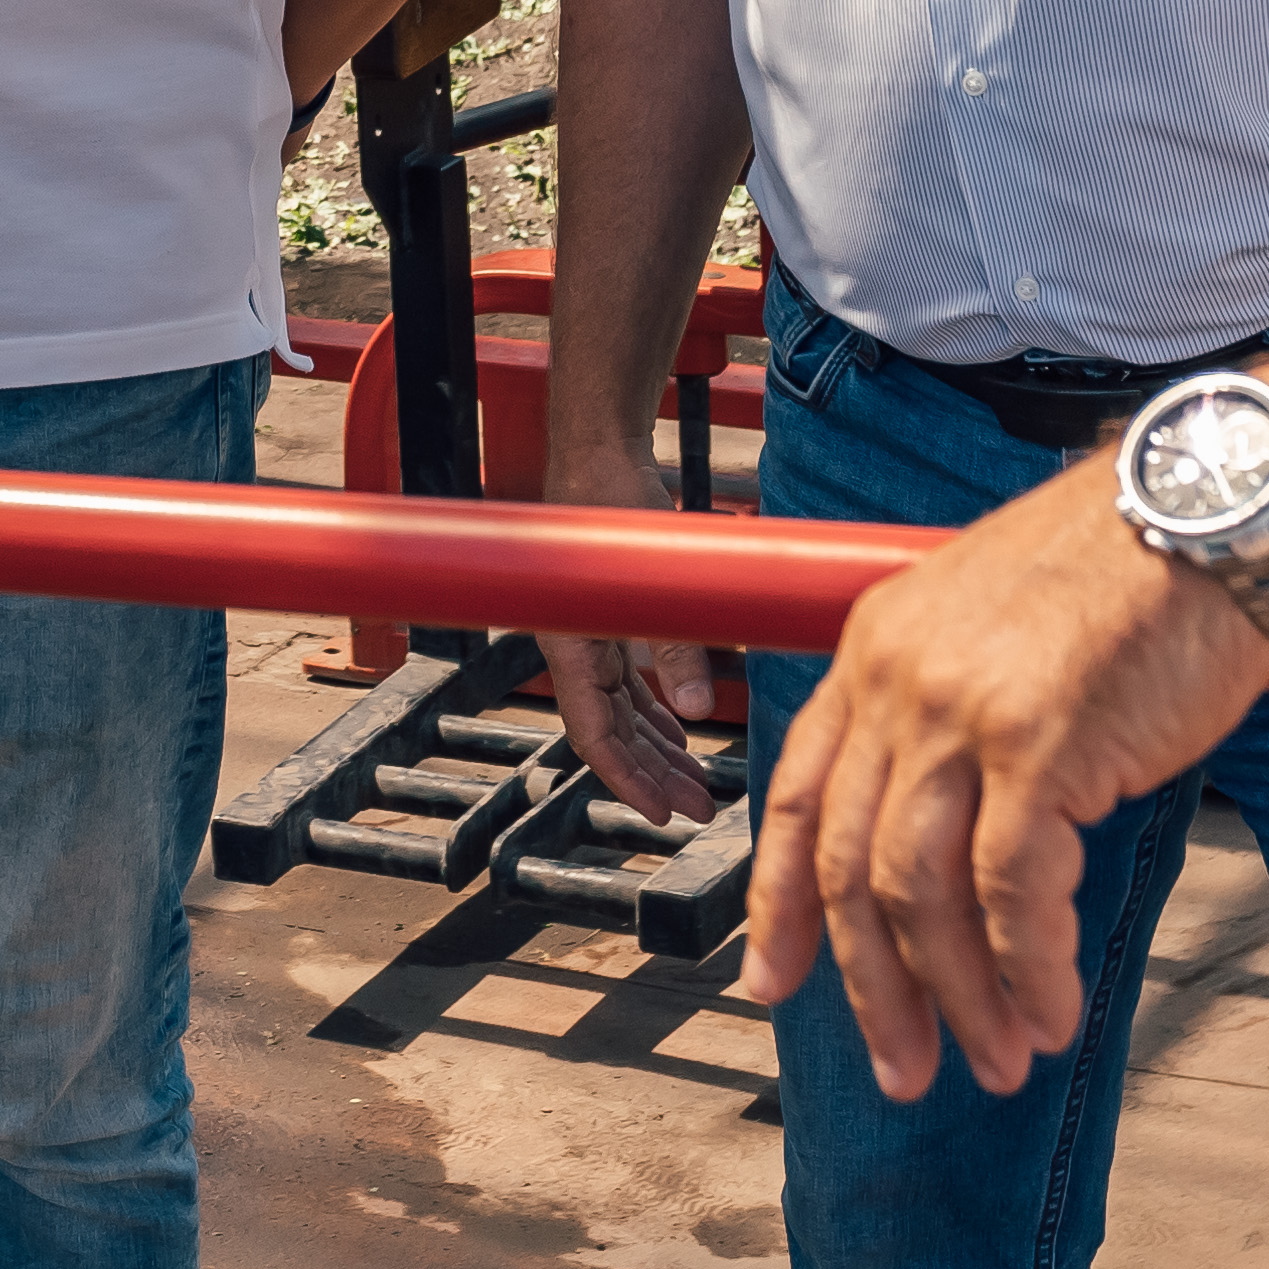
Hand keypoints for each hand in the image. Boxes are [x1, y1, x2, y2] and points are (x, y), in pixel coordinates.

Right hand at [533, 433, 725, 825]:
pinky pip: (631, 684)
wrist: (596, 450)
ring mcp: (592, 637)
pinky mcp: (609, 621)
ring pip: (624, 713)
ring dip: (659, 751)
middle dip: (654, 777)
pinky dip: (657, 713)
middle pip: (613, 734)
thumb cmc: (609, 503)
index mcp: (570, 647)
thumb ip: (676, 644)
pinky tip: (685, 732)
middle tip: (698, 812)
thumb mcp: (649, 578)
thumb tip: (698, 709)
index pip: (593, 736)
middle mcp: (576, 650)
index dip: (626, 782)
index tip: (661, 817)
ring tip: (698, 786)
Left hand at [739, 457, 1268, 1101]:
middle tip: (906, 1070)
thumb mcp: (994, 625)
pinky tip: (1053, 1012)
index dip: (780, 902)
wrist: (1210, 513)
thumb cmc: (1123, 575)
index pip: (801, 796)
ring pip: (922, 896)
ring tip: (1001, 1060)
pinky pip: (1013, 892)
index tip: (773, 983)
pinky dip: (1028, 969)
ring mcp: (963, 712)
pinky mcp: (1040, 745)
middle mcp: (898, 679)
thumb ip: (946, 710)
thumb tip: (937, 830)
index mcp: (873, 647)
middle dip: (871, 989)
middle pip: (851, 868)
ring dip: (959, 998)